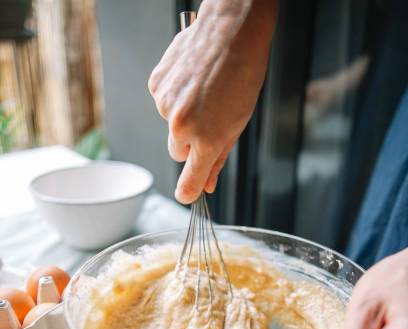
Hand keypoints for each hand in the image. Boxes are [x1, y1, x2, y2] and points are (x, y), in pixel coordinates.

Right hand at [148, 0, 276, 202]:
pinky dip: (175, 97)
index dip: (189, 190)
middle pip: (178, 152)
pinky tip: (191, 80)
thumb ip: (219, 157)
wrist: (231, 30)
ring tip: (204, 92)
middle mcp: (182, 125)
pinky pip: (163, 103)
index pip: (191, 178)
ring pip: (170, 126)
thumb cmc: (242, 72)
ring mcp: (166, 105)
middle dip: (190, 144)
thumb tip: (208, 183)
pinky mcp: (156, 86)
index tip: (186, 196)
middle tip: (209, 120)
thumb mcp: (238, 123)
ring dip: (183, 116)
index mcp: (207, 138)